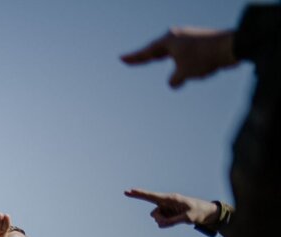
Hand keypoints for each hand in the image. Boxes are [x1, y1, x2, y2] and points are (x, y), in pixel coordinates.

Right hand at [120, 27, 237, 88]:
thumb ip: (174, 80)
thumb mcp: (184, 73)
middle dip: (145, 56)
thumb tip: (173, 83)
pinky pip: (184, 54)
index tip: (121, 58)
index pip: (146, 51)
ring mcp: (189, 39)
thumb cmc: (204, 57)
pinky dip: (180, 62)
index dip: (133, 57)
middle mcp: (177, 37)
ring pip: (171, 52)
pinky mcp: (200, 43)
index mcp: (168, 40)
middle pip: (156, 49)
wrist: (231, 47)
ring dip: (164, 59)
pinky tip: (186, 67)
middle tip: (131, 60)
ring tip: (154, 60)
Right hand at [124, 188, 219, 227]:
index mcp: (171, 198)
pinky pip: (162, 221)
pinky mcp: (167, 212)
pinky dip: (167, 223)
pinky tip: (177, 219)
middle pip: (154, 213)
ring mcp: (166, 207)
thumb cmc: (198, 212)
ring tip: (179, 219)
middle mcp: (166, 202)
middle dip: (160, 220)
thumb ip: (173, 221)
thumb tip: (159, 224)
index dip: (139, 194)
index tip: (128, 191)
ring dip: (165, 222)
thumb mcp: (188, 218)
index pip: (152, 196)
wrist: (206, 212)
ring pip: (157, 218)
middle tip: (172, 222)